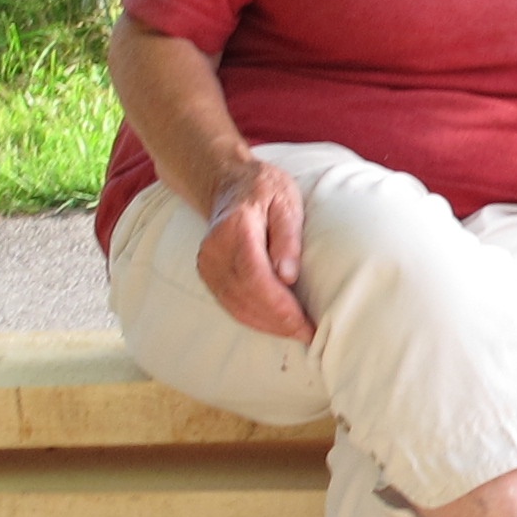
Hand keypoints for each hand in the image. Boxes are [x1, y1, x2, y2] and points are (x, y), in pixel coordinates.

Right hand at [198, 159, 312, 342]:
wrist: (229, 183)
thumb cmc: (265, 190)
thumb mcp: (286, 202)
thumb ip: (288, 237)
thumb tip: (288, 276)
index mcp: (236, 229)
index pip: (256, 276)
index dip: (280, 306)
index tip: (305, 323)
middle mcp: (214, 249)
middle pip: (245, 296)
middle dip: (278, 321)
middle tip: (309, 334)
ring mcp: (207, 263)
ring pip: (236, 306)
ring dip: (267, 325)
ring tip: (297, 333)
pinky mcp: (208, 273)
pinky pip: (229, 304)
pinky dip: (253, 318)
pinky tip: (276, 324)